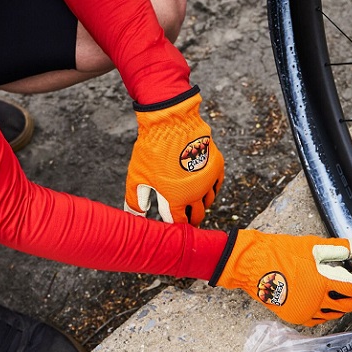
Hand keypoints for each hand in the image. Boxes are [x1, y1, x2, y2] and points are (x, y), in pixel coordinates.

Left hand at [124, 87, 223, 224]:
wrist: (171, 123)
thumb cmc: (152, 150)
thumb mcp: (138, 177)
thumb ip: (136, 200)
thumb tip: (134, 217)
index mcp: (176, 199)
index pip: (179, 222)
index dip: (175, 227)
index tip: (172, 228)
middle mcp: (196, 193)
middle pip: (198, 215)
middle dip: (191, 220)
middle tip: (186, 221)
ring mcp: (208, 179)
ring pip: (209, 201)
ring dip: (201, 205)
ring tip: (193, 205)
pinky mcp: (216, 165)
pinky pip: (217, 185)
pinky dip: (211, 190)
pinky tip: (204, 189)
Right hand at [210, 229, 351, 325]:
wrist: (252, 265)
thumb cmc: (281, 251)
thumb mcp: (313, 245)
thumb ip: (341, 248)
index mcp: (320, 280)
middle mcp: (315, 300)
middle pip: (351, 302)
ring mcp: (305, 311)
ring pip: (337, 312)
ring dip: (351, 303)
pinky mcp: (297, 317)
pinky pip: (321, 317)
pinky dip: (332, 310)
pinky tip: (336, 301)